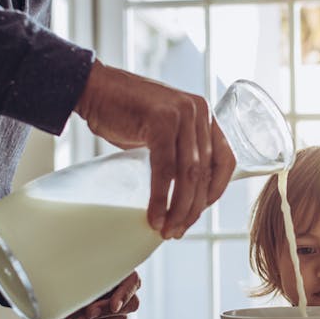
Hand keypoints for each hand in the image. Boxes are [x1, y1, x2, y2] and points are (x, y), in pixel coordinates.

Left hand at [63, 271, 140, 318]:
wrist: (56, 287)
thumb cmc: (69, 273)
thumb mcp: (79, 271)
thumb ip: (92, 278)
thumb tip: (96, 291)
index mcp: (120, 273)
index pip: (133, 283)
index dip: (125, 295)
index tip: (114, 307)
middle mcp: (122, 292)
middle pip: (131, 306)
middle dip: (107, 311)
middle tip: (89, 312)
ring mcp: (117, 311)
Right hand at [75, 61, 235, 238]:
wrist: (94, 88)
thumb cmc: (125, 112)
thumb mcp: (163, 129)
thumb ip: (179, 150)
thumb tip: (186, 193)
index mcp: (204, 114)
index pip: (225, 159)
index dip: (216, 191)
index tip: (199, 212)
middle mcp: (198, 112)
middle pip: (205, 172)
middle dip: (193, 208)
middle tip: (177, 231)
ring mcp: (181, 114)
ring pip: (189, 174)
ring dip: (179, 209)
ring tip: (167, 230)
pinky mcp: (161, 122)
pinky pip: (165, 169)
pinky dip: (160, 198)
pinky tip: (155, 216)